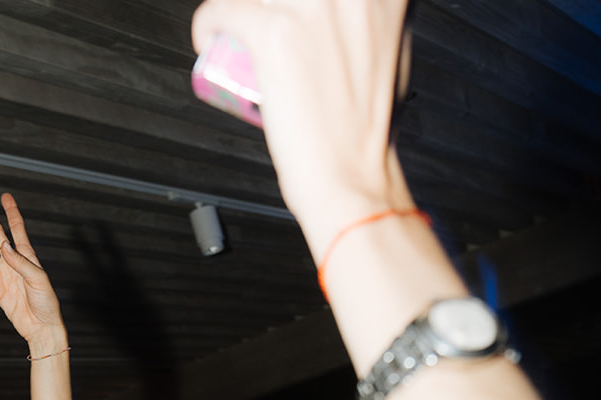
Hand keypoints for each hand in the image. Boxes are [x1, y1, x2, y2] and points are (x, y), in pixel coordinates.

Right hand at [0, 194, 67, 354]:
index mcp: (26, 256)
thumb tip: (3, 246)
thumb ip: (20, 262)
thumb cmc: (46, 303)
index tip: (5, 197)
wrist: (41, 328)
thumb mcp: (37, 279)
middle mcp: (13, 263)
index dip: (12, 212)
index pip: (17, 229)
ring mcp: (4, 277)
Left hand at [190, 0, 412, 258]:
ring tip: (237, 35)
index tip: (291, 12)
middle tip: (268, 28)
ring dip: (239, 8)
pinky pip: (220, 9)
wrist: (355, 180)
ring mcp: (311, 3)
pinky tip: (211, 41)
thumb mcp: (392, 52)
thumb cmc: (370, 131)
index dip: (300, 2)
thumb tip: (350, 11)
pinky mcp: (274, 31)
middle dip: (269, 6)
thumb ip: (370, 19)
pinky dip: (208, 26)